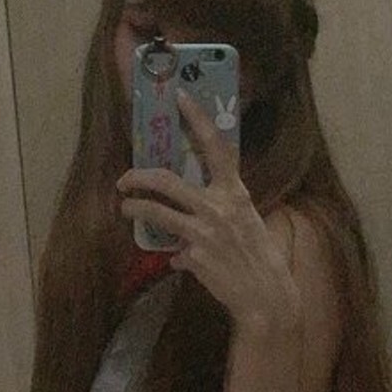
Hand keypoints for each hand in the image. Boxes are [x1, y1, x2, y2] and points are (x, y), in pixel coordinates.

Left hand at [117, 90, 301, 331]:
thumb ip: (221, 208)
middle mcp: (219, 207)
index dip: (197, 118)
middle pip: (167, 180)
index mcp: (236, 192)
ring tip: (126, 207)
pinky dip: (173, 254)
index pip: (216, 146)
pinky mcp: (195, 256)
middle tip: (124, 179)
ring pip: (156, 211)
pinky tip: (176, 259)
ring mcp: (205, 232)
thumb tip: (196, 203)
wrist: (266, 295)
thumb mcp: (246, 221)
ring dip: (135, 207)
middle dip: (138, 176)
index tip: (179, 96)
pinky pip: (172, 250)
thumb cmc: (258, 256)